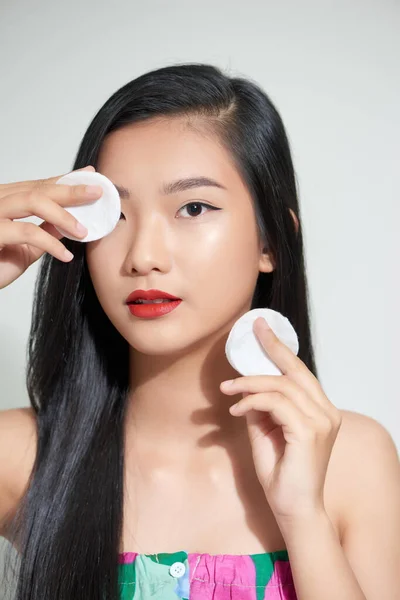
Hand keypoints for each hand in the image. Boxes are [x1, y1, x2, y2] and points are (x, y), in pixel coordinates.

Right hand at [0, 165, 100, 288]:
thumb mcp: (26, 247)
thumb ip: (45, 231)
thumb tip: (70, 222)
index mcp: (5, 200)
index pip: (38, 185)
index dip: (65, 180)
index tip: (90, 175)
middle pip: (38, 189)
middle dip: (71, 190)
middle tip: (97, 192)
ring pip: (33, 201)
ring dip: (63, 215)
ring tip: (83, 231)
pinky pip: (27, 232)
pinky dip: (51, 243)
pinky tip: (66, 255)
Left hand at [220, 317, 341, 524]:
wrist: (293, 510)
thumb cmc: (281, 473)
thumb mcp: (265, 432)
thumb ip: (260, 408)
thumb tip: (246, 386)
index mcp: (320, 410)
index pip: (299, 372)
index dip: (280, 347)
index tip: (262, 328)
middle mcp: (326, 412)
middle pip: (295, 370)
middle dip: (272, 347)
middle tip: (251, 330)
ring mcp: (321, 421)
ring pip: (282, 385)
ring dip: (249, 384)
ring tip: (227, 391)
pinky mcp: (309, 432)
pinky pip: (275, 403)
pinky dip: (252, 401)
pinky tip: (236, 410)